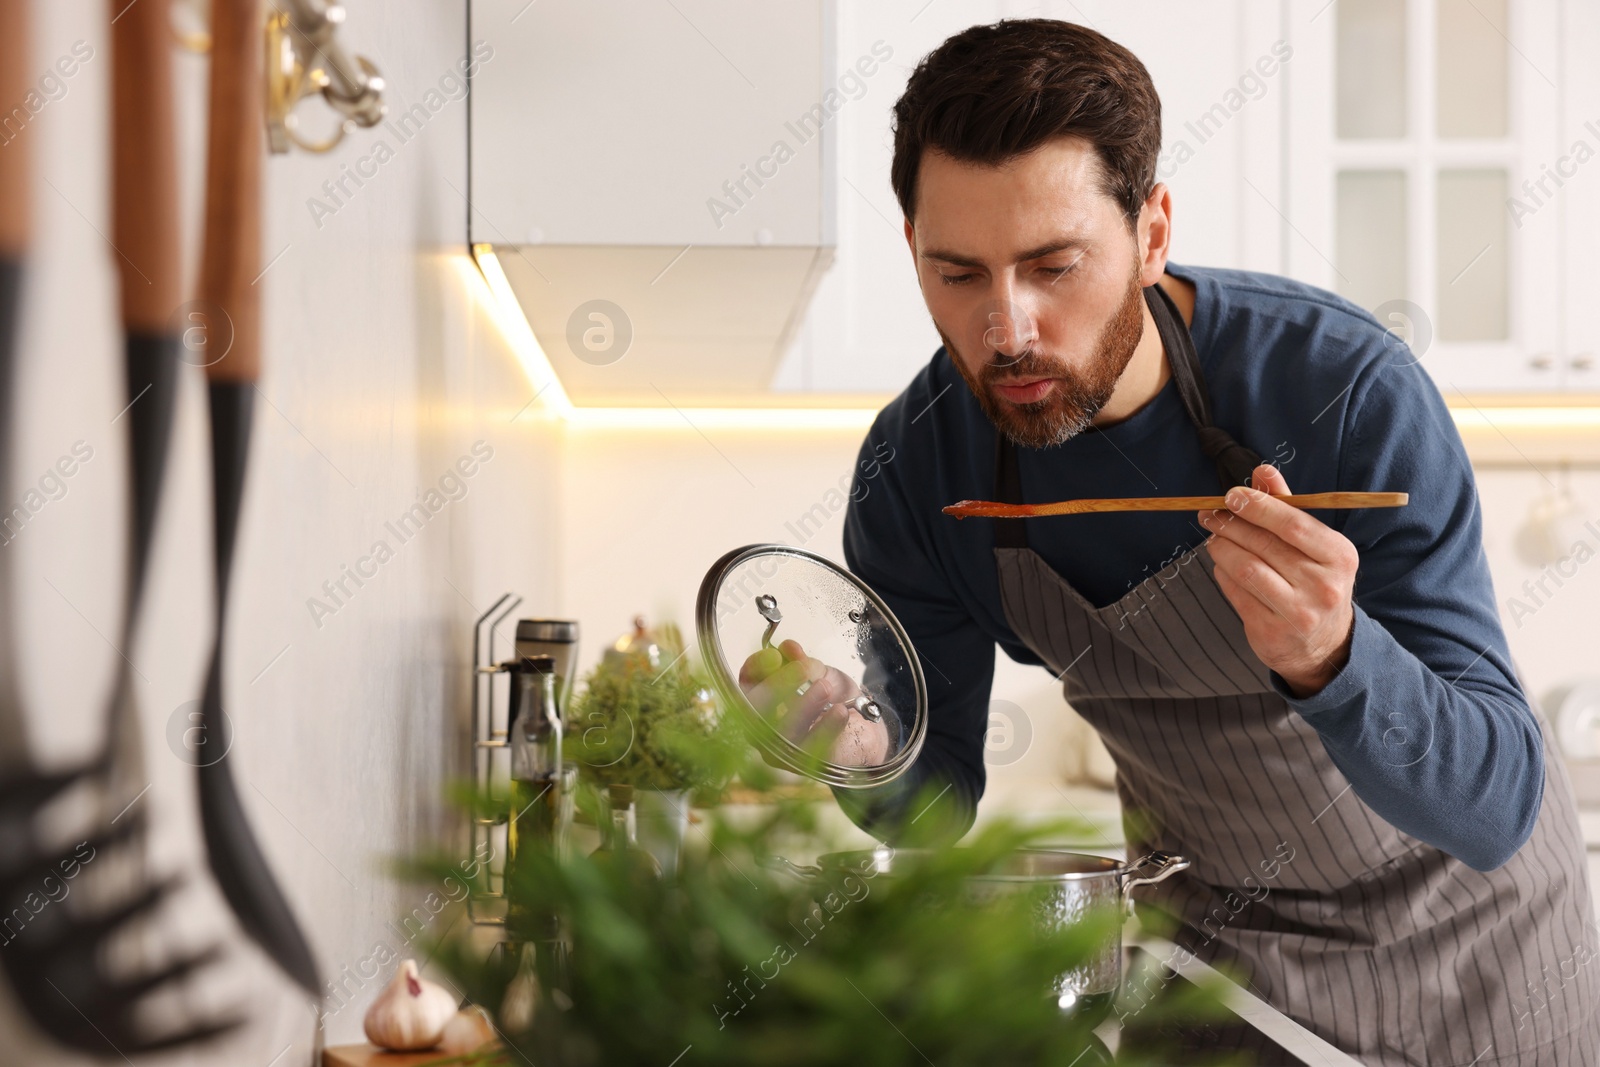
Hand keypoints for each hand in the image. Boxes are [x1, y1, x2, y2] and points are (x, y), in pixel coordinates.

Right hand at [738, 639, 890, 765]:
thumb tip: (788, 647)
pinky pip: (811, 748)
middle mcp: (763, 729)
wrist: (866, 730)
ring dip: (804, 705)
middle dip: (778, 685)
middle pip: (756, 709)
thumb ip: (804, 662)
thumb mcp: (822, 674)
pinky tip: (840, 711)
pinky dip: (826, 727)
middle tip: (804, 669)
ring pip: (781, 731)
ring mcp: (781, 752)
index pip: (746, 684)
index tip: (776, 655)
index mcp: (762, 702)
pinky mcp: (805, 767)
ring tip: (825, 687)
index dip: (755, 668)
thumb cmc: (835, 700)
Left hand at [1198, 464, 1358, 696]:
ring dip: (1222, 548)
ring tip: (1214, 539)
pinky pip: (1235, 593)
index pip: (1293, 524)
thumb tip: (1263, 471)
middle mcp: (1323, 586)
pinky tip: (1222, 565)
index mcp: (1339, 556)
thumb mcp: (1314, 544)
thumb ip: (1288, 506)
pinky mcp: (1271, 632)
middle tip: (1211, 515)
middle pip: (1264, 545)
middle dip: (1231, 525)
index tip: (1231, 496)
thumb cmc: (1314, 581)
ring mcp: (1297, 612)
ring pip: (1246, 569)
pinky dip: (1222, 574)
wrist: (1322, 644)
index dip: (1258, 507)